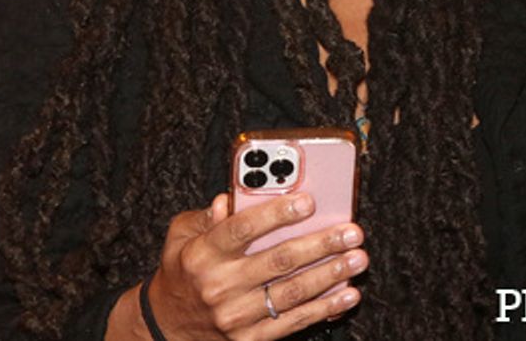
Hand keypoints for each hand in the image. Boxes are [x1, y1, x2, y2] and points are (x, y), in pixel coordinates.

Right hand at [109, 192, 366, 340]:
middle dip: (320, 244)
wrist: (168, 325)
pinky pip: (292, 322)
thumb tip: (230, 198)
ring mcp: (236, 316)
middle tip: (351, 231)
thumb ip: (207, 215)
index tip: (308, 200)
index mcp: (203, 253)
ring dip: (330, 275)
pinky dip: (323, 308)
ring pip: (291, 293)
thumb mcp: (182, 235)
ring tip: (357, 259)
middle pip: (278, 261)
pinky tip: (347, 295)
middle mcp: (220, 285)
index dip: (277, 214)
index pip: (242, 229)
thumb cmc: (183, 269)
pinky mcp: (250, 339)